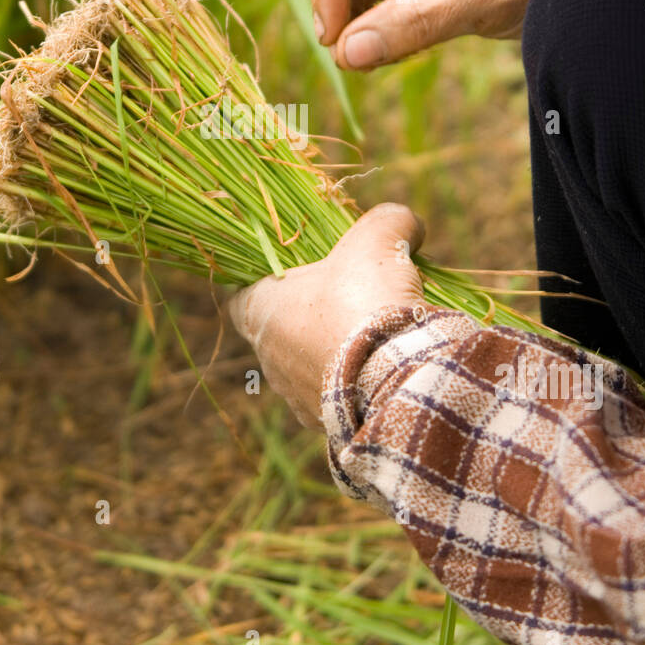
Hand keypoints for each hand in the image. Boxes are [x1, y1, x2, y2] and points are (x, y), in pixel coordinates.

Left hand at [229, 204, 425, 426]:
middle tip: (347, 295)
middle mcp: (268, 358)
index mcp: (261, 311)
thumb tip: (407, 223)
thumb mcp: (379, 241)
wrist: (392, 377)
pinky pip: (335, 396)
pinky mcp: (325, 422)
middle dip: (311, 314)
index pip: (237, 295)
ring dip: (334, 350)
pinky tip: (383, 367)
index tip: (286, 270)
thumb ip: (389, 222)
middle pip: (279, 328)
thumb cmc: (366, 300)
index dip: (259, 280)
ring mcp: (294, 395)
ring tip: (374, 335)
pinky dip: (354, 383)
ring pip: (308, 365)